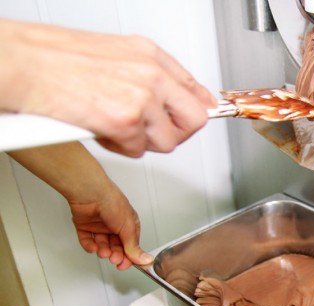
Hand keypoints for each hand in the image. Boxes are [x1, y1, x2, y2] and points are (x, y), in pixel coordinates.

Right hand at [0, 18, 216, 156]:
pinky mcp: (125, 122)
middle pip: (194, 120)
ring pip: (167, 141)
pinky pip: (139, 150)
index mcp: (150, 55)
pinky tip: (100, 129)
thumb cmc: (55, 58)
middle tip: (154, 134)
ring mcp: (141, 98)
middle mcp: (151, 74)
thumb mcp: (114, 54)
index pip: (195, 89)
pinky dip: (119, 147)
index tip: (198, 119)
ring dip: (142, 142)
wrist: (23, 64)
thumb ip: (147, 75)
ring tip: (114, 126)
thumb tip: (172, 96)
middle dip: (176, 133)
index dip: (197, 109)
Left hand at [68, 184, 151, 270]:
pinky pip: (88, 241)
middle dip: (116, 255)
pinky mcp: (86, 227)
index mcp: (129, 224)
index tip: (126, 265)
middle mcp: (115, 226)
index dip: (129, 256)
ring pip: (103, 246)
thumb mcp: (127, 227)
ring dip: (103, 251)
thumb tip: (144, 259)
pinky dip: (90, 246)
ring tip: (103, 252)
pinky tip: (93, 247)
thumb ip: (133, 246)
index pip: (131, 245)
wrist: (90, 193)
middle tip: (115, 259)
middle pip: (117, 247)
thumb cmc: (112, 202)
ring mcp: (100, 226)